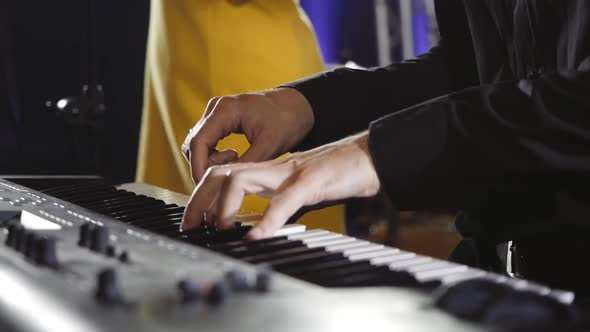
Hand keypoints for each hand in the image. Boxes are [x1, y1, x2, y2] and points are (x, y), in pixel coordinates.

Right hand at [181, 88, 314, 183]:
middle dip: (204, 165)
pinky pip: (208, 142)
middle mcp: (216, 108)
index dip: (198, 167)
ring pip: (200, 144)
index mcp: (225, 109)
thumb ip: (245, 165)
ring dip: (211, 160)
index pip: (198, 142)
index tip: (205, 186)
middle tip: (223, 180)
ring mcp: (217, 113)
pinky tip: (235, 158)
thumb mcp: (269, 146)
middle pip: (195, 144)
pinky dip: (216, 155)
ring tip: (235, 164)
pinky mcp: (221, 120)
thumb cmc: (288, 120)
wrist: (300, 107)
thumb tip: (226, 185)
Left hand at [181, 132, 380, 239]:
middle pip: (220, 174)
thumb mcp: (298, 191)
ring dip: (224, 207)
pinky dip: (268, 219)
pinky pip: (285, 200)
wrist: (367, 157)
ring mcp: (290, 173)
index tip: (193, 222)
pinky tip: (257, 236)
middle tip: (190, 227)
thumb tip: (257, 225)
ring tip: (222, 229)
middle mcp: (272, 169)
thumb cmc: (336, 175)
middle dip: (198, 200)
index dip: (201, 196)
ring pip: (241, 180)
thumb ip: (276, 202)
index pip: (223, 175)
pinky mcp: (312, 182)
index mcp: (268, 172)